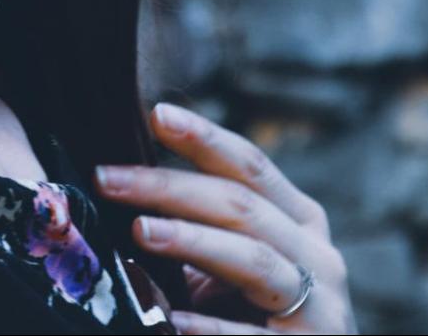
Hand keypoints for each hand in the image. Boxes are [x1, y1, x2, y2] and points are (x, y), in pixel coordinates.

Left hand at [93, 101, 357, 333]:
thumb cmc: (261, 312)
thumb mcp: (240, 260)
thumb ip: (202, 225)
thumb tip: (120, 187)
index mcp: (298, 220)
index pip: (249, 166)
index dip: (205, 137)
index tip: (156, 114)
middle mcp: (315, 254)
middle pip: (240, 206)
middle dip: (169, 187)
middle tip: (107, 178)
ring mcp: (320, 305)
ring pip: (253, 260)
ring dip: (193, 240)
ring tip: (141, 231)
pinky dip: (215, 328)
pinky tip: (176, 321)